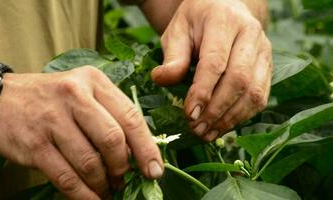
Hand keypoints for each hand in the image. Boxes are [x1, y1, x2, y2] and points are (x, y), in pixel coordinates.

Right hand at [0, 66, 162, 198]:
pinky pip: (66, 176)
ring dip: (103, 183)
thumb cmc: (52, 98)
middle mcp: (74, 95)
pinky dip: (83, 194)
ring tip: (106, 189)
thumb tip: (137, 153)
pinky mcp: (34, 144)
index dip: (147, 148)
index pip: (130, 117)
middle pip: (112, 139)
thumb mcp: (84, 93)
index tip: (155, 170)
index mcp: (94, 82)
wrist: (1, 98)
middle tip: (122, 179)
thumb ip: (110, 116)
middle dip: (122, 167)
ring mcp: (52, 119)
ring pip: (90, 162)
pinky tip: (91, 199)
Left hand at [151, 0, 271, 140]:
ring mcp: (264, 51)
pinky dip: (242, 116)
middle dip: (217, 110)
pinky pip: (261, 97)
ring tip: (207, 133)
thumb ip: (172, 56)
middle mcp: (250, 33)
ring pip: (254, 92)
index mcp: (224, 20)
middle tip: (196, 128)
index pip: (215, 62)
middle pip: (239, 80)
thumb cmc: (196, 22)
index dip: (203, 91)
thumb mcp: (177, 31)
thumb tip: (160, 79)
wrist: (223, 10)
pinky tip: (222, 126)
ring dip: (230, 118)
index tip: (189, 114)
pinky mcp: (268, 66)